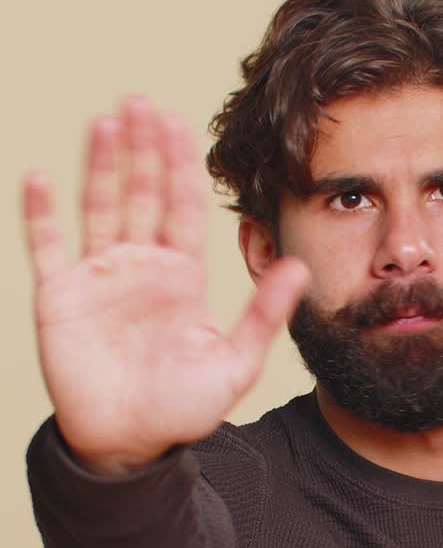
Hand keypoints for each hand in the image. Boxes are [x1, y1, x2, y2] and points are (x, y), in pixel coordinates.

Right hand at [21, 94, 309, 471]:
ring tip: (105, 122)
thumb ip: (263, 316)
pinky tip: (39, 177)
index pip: (181, 207)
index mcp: (179, 276)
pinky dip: (39, 213)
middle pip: (141, 193)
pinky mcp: (59, 297)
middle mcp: (138, 266)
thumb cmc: (180, 409)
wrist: (129, 445)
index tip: (180, 122)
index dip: (180, 165)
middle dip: (143, 149)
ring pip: (97, 206)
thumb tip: (298, 267)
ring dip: (100, 165)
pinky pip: (47, 246)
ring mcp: (97, 277)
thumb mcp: (233, 364)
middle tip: (142, 101)